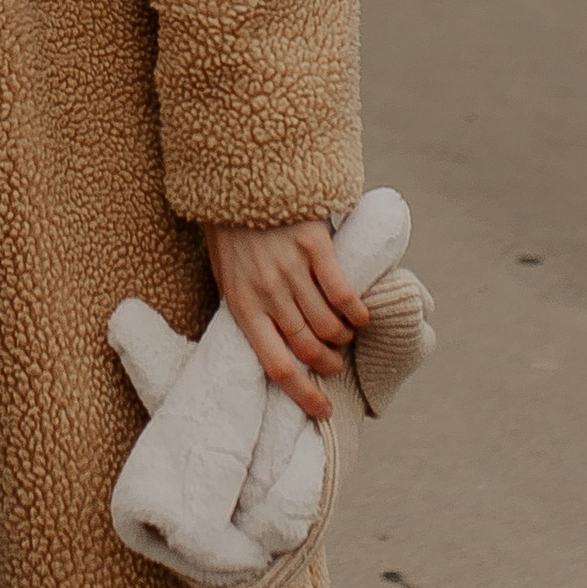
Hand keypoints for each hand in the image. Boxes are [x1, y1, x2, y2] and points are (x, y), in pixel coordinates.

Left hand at [202, 218, 369, 424]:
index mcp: (242, 305)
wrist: (237, 178)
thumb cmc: (230, 232)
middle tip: (335, 363)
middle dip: (327, 363)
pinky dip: (356, 311)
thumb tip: (266, 343)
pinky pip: (342, 291)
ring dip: (342, 337)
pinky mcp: (313, 245)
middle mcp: (267, 293)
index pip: (276, 365)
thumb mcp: (226, 274)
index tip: (322, 409)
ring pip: (328, 324)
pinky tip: (360, 316)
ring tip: (344, 335)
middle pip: (308, 348)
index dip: (303, 394)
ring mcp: (291, 269)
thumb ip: (247, 306)